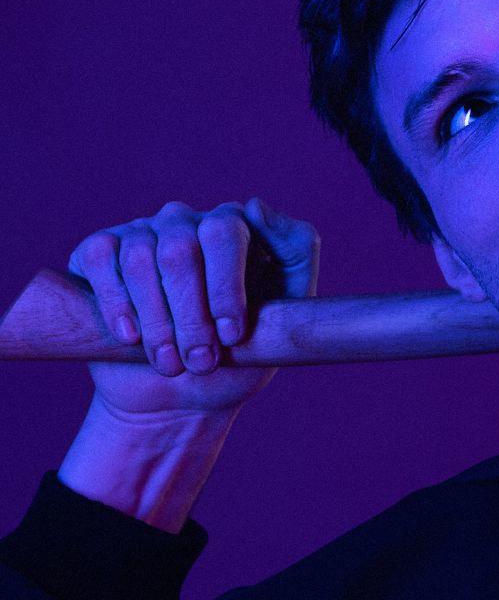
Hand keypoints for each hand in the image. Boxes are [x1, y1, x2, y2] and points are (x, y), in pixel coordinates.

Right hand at [65, 197, 317, 416]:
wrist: (184, 394)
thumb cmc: (243, 352)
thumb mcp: (287, 308)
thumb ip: (295, 251)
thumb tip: (254, 205)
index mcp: (235, 227)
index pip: (226, 233)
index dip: (226, 288)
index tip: (232, 336)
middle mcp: (187, 221)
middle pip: (180, 252)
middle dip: (191, 315)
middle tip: (201, 362)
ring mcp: (143, 232)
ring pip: (140, 261)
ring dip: (157, 322)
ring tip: (170, 364)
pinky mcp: (101, 251)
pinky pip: (102, 259)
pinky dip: (115, 303)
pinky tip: (130, 337)